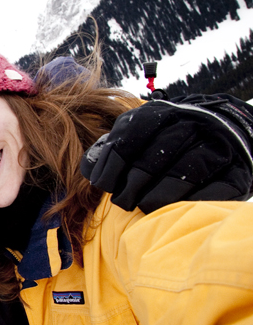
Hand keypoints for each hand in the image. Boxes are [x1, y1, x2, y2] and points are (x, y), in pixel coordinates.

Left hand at [81, 95, 252, 212]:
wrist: (221, 131)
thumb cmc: (164, 142)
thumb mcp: (136, 135)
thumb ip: (110, 149)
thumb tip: (89, 169)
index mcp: (159, 114)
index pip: (130, 136)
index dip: (113, 164)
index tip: (103, 184)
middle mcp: (190, 124)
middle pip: (156, 156)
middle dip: (134, 183)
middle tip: (122, 201)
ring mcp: (217, 146)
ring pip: (186, 172)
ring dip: (160, 195)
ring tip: (145, 207)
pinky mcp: (237, 171)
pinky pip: (217, 189)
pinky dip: (194, 201)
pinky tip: (176, 210)